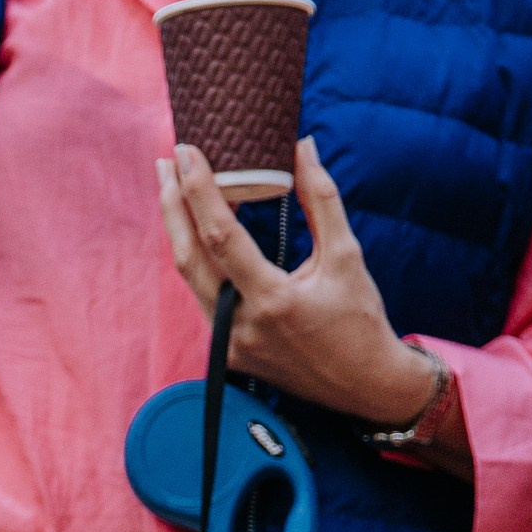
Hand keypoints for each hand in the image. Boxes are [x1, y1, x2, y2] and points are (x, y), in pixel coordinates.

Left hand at [158, 136, 441, 429]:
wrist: (363, 385)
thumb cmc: (359, 319)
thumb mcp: (347, 255)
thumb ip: (321, 199)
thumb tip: (303, 146)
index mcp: (273, 300)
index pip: (221, 236)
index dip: (198, 191)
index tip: (186, 153)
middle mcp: (242, 326)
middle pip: (188, 258)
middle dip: (173, 205)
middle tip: (168, 161)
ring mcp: (230, 345)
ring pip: (191, 279)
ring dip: (180, 231)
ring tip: (175, 188)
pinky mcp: (228, 355)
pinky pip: (204, 298)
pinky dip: (200, 261)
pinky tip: (196, 231)